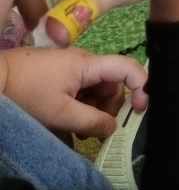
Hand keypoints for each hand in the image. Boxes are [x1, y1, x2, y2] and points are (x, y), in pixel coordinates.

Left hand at [0, 45, 146, 138]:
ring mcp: (70, 66)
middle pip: (111, 83)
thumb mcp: (60, 113)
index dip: (141, 87)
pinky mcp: (58, 74)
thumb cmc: (26, 94)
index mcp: (88, 64)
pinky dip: (80, 105)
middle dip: (109, 107)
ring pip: (95, 88)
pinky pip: (80, 89)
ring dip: (93, 109)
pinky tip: (67, 120)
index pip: (128, 68)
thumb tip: (114, 128)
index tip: (138, 110)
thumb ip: (92, 121)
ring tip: (76, 128)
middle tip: (93, 128)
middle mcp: (83, 61)